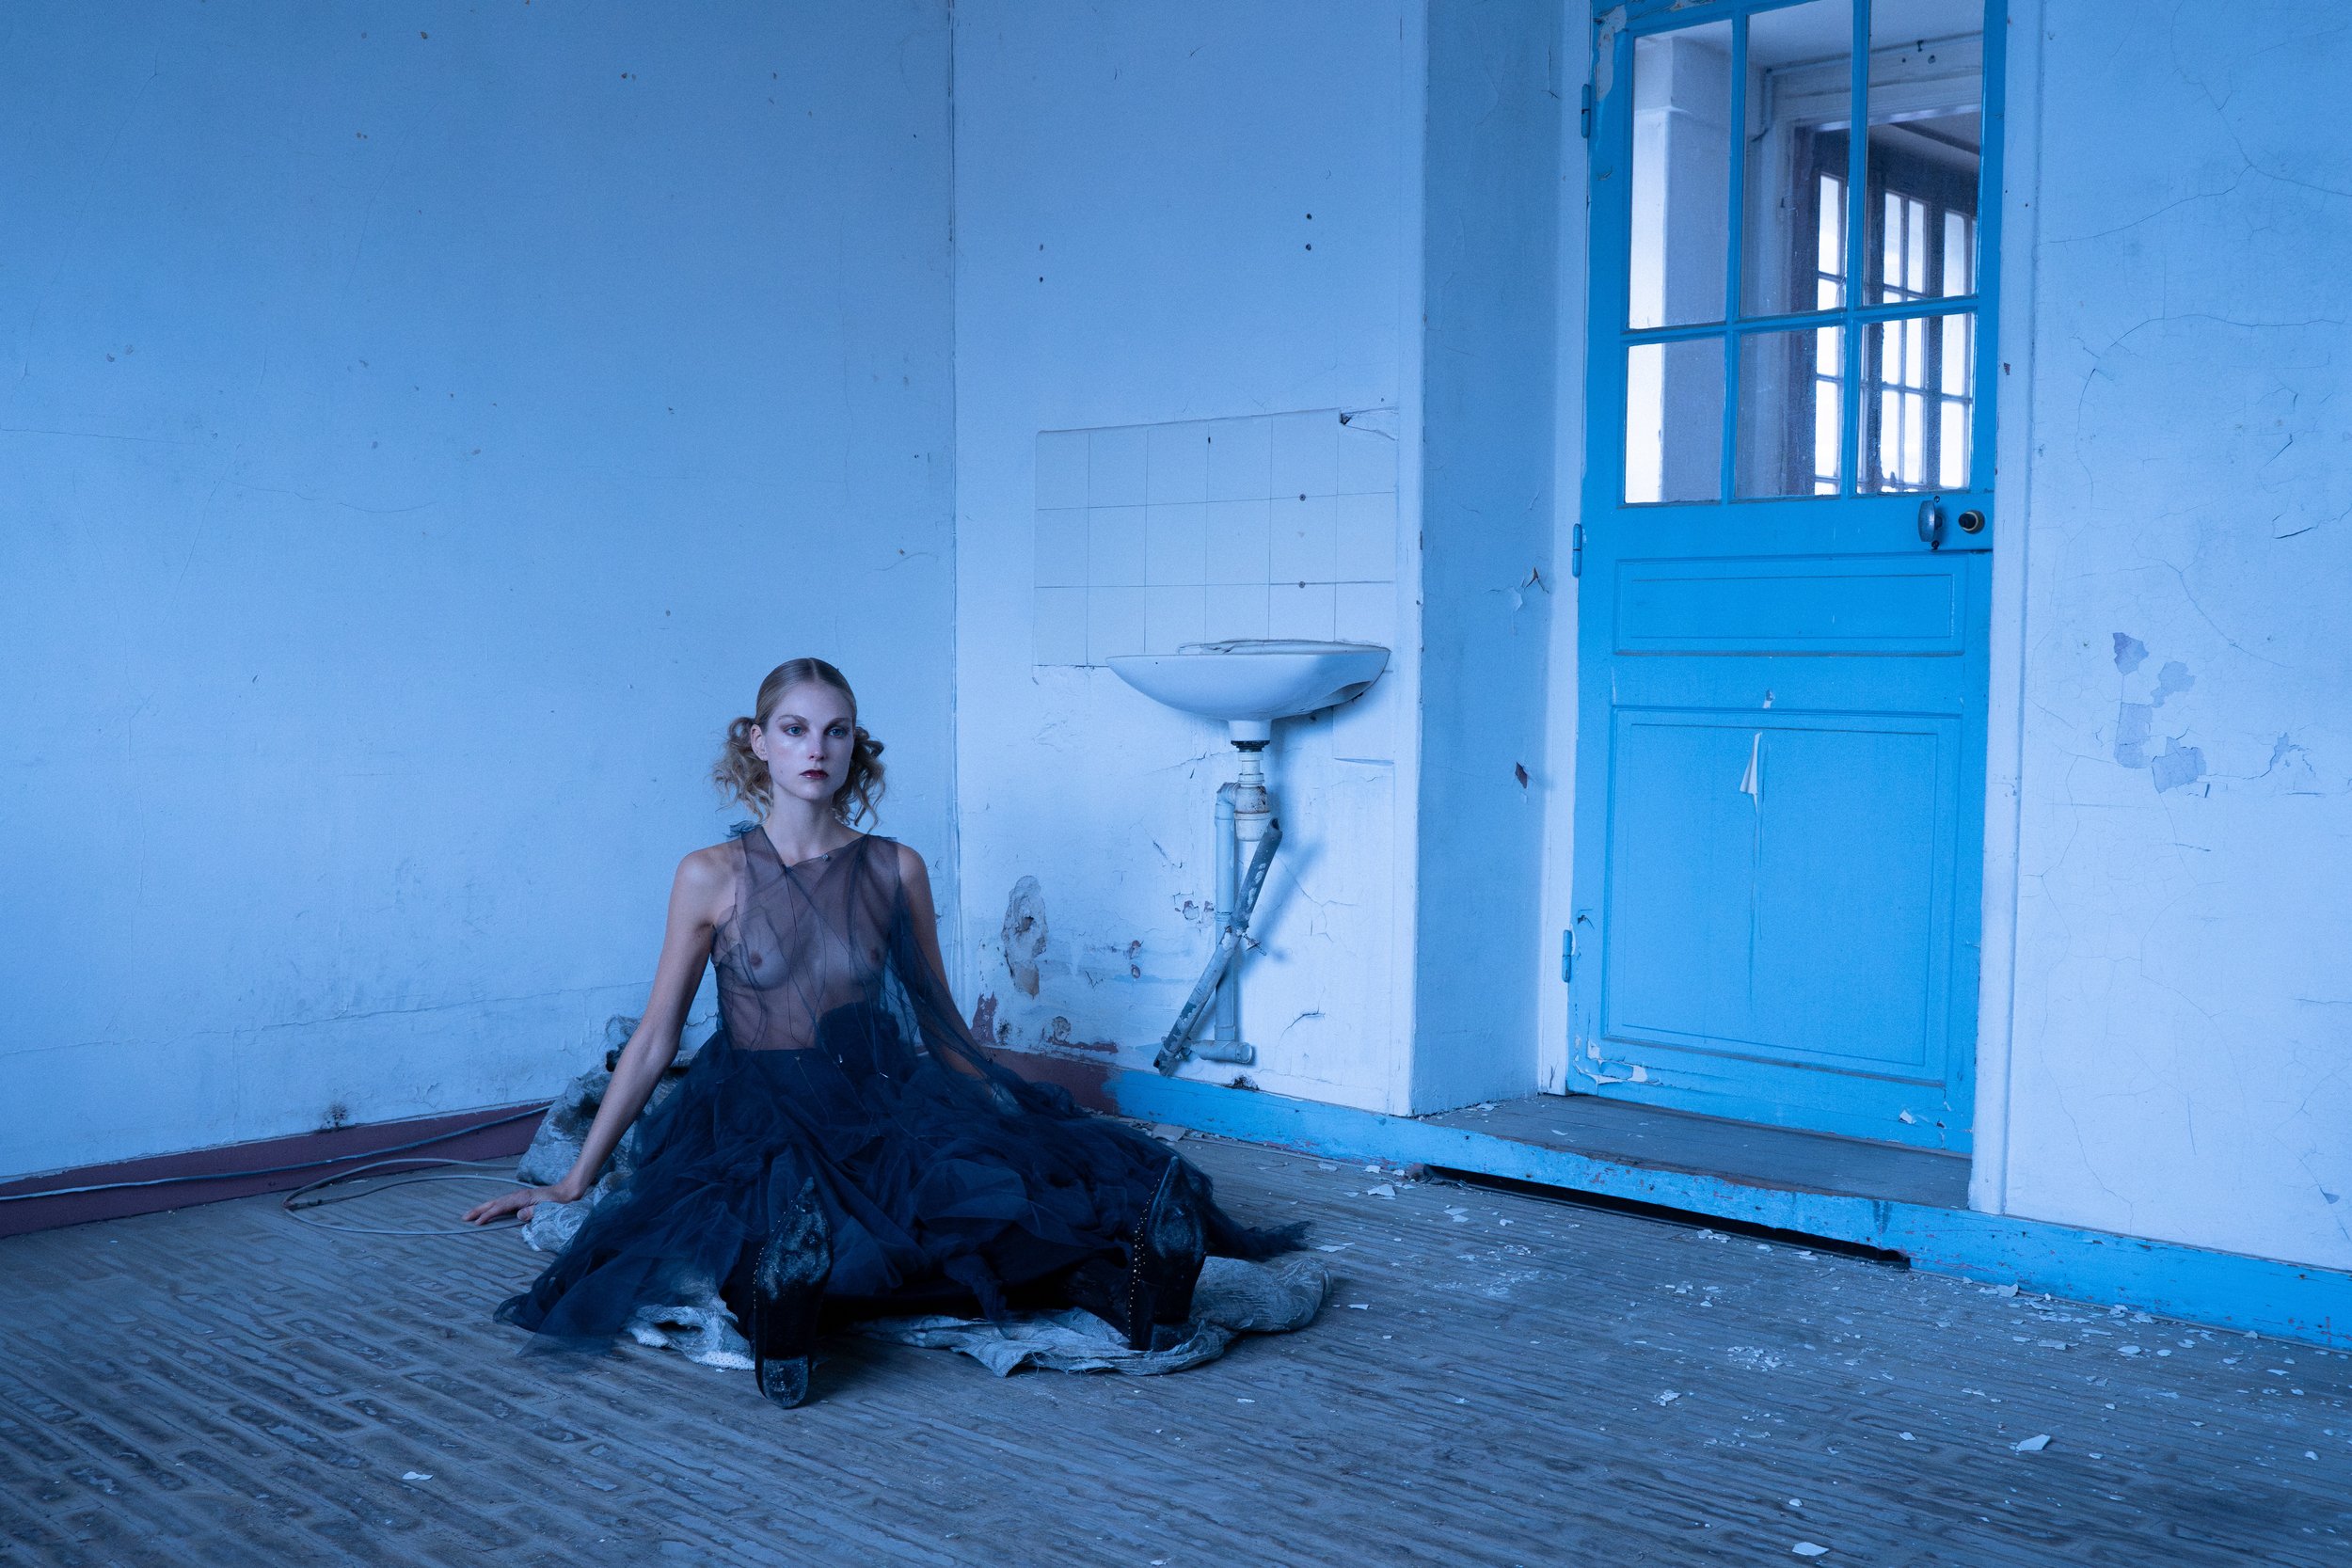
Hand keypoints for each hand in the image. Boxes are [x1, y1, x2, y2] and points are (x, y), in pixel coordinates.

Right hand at [462, 1182, 576, 1225]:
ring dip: (483, 1208)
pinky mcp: (522, 1199)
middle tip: (464, 1217)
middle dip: (479, 1210)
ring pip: (497, 1202)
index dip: (489, 1215)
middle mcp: (518, 1196)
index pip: (501, 1207)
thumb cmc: (559, 1203)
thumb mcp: (548, 1209)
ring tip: (470, 1215)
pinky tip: (489, 1211)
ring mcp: (519, 1197)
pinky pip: (503, 1204)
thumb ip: (534, 1212)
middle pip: (494, 1203)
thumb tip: (520, 1215)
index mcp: (522, 1198)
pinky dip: (493, 1207)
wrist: (568, 1192)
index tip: (478, 1222)